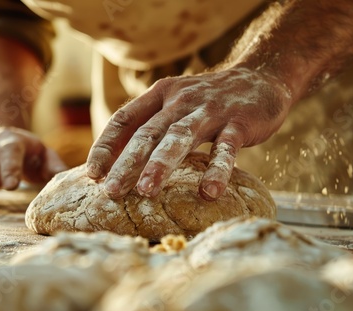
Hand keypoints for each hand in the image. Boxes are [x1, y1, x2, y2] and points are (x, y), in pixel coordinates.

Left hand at [86, 66, 292, 200]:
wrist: (261, 77)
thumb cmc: (209, 101)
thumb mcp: (176, 104)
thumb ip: (152, 125)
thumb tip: (117, 160)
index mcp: (161, 95)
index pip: (125, 119)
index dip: (105, 145)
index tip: (91, 173)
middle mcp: (180, 100)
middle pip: (148, 133)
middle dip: (126, 163)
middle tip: (110, 192)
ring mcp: (210, 110)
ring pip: (180, 137)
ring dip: (161, 164)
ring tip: (146, 191)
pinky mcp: (239, 122)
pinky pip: (226, 148)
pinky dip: (217, 170)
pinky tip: (209, 193)